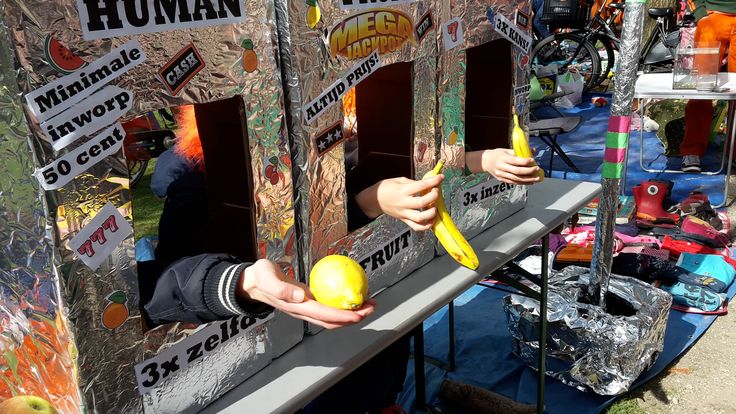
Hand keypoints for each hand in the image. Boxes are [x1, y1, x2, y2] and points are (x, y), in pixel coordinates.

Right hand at [239, 259, 375, 329]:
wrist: (252, 282)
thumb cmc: (260, 277)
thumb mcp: (266, 278)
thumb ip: (280, 288)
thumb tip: (300, 296)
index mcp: (296, 306)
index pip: (323, 315)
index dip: (341, 316)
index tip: (358, 313)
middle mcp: (304, 310)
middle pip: (333, 320)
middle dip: (354, 317)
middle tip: (371, 307)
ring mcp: (307, 308)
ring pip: (333, 316)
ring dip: (352, 312)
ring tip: (369, 302)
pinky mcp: (309, 301)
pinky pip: (329, 305)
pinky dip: (342, 303)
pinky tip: (352, 293)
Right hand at [356, 174, 444, 230]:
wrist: (374, 200)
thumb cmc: (386, 188)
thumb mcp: (399, 180)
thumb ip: (413, 183)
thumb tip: (427, 184)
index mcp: (402, 190)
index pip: (421, 186)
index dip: (433, 181)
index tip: (441, 177)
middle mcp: (403, 203)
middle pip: (422, 203)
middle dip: (433, 197)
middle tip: (436, 192)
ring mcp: (404, 213)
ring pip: (420, 218)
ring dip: (431, 213)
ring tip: (434, 207)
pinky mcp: (404, 220)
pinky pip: (417, 227)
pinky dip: (427, 226)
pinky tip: (431, 219)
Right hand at [478, 148, 542, 183]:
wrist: (485, 162)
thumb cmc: (497, 154)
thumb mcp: (506, 150)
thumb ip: (519, 151)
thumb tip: (533, 150)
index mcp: (503, 158)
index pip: (515, 161)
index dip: (524, 161)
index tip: (533, 160)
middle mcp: (501, 167)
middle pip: (517, 171)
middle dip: (529, 171)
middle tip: (537, 169)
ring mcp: (501, 175)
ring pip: (516, 179)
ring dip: (528, 179)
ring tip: (537, 178)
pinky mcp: (502, 180)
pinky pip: (514, 182)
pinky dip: (523, 183)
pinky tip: (530, 182)